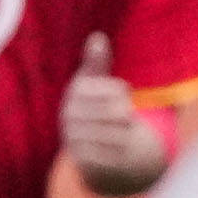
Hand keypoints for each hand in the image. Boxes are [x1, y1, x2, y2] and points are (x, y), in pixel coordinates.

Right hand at [60, 32, 171, 196]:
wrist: (82, 145)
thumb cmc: (92, 105)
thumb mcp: (93, 82)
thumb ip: (96, 61)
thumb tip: (97, 37)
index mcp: (75, 92)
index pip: (117, 90)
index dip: (124, 92)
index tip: (119, 93)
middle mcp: (70, 115)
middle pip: (120, 113)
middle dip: (128, 116)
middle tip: (123, 118)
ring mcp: (75, 138)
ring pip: (121, 135)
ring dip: (126, 135)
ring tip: (120, 133)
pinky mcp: (83, 159)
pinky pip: (115, 154)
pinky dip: (121, 151)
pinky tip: (117, 146)